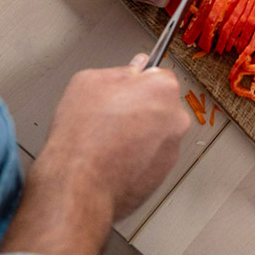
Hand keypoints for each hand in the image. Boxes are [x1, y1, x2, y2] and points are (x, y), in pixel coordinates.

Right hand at [0, 56, 190, 254]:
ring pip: (156, 133)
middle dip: (141, 108)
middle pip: (160, 105)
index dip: (137, 83)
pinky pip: (151, 158)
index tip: (124, 91)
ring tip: (108, 141)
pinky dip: (138, 157)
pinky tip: (114, 159)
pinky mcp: (164, 175)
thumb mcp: (89, 82)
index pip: (158, 76)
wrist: (79, 184)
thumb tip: (133, 70)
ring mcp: (172, 148)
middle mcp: (175, 118)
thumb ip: (119, 71)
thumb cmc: (83, 134)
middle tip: (111, 117)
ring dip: (140, 134)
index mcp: (162, 88)